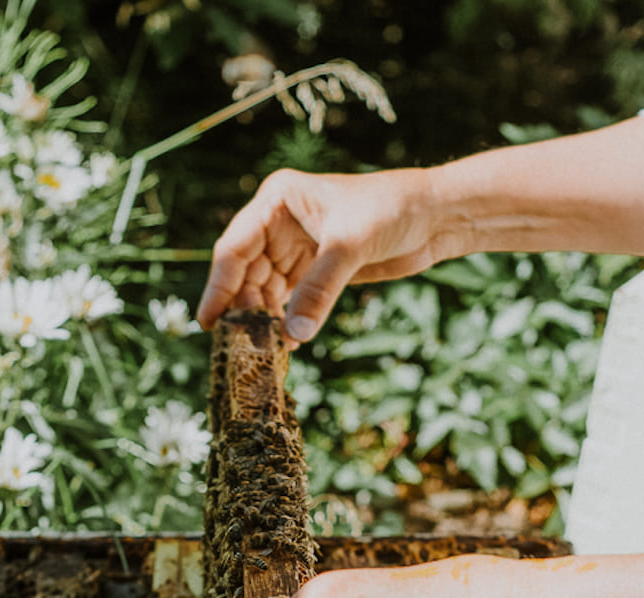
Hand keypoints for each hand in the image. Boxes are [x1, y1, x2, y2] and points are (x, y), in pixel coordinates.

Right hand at [196, 168, 444, 343]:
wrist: (434, 216)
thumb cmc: (391, 210)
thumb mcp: (349, 246)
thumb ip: (319, 289)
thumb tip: (293, 335)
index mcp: (276, 201)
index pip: (235, 247)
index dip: (220, 286)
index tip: (210, 323)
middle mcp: (278, 223)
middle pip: (244, 272)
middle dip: (241, 308)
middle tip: (237, 347)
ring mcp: (295, 247)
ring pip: (264, 289)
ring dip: (262, 319)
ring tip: (260, 351)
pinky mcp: (314, 269)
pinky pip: (289, 299)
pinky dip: (285, 321)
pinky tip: (286, 343)